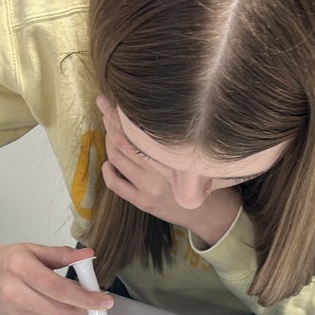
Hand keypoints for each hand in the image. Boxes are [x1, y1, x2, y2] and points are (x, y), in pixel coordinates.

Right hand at [0, 243, 112, 314]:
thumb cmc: (6, 260)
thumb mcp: (34, 250)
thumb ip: (62, 254)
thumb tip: (87, 256)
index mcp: (20, 269)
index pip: (59, 289)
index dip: (85, 297)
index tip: (103, 300)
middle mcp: (15, 293)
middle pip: (60, 309)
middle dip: (84, 307)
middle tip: (94, 299)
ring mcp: (16, 312)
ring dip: (72, 311)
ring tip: (72, 297)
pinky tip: (54, 303)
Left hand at [97, 96, 240, 246]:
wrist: (209, 213)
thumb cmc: (202, 178)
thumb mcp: (192, 154)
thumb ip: (174, 141)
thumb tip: (153, 115)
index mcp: (171, 156)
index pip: (138, 130)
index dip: (120, 114)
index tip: (113, 101)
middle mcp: (158, 172)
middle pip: (123, 141)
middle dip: (111, 123)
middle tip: (106, 110)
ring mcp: (148, 188)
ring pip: (117, 159)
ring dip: (109, 143)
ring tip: (110, 133)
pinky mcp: (142, 202)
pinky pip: (115, 184)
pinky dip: (107, 171)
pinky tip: (108, 164)